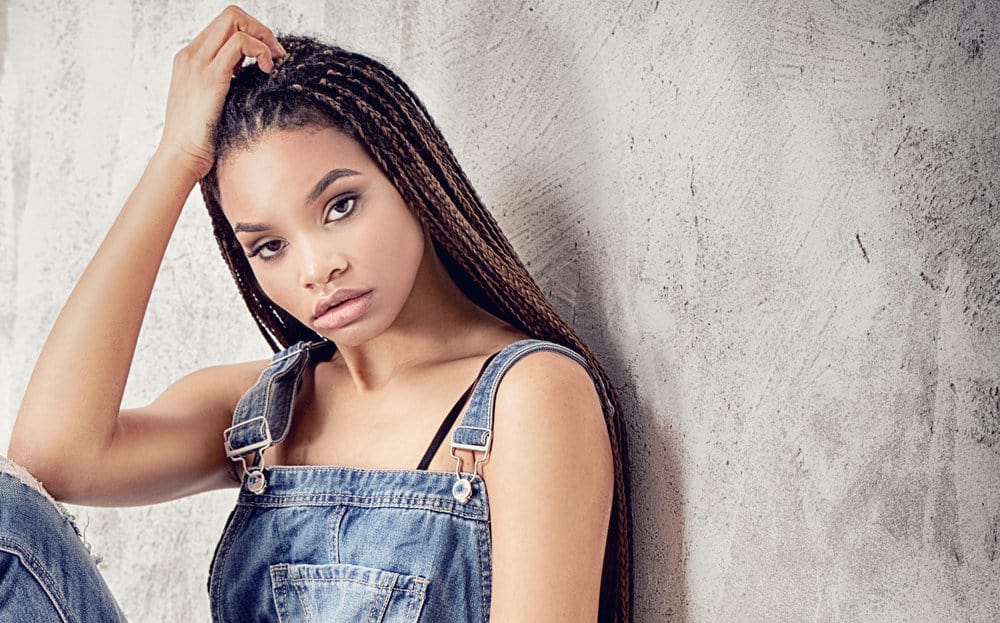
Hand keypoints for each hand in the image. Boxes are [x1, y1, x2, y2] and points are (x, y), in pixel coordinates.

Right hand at [159, 5, 285, 179]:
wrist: (180, 156)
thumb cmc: (198, 137)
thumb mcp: (208, 101)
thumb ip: (221, 82)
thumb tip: (244, 77)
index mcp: (189, 58)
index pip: (224, 25)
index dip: (251, 33)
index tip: (267, 56)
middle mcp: (191, 55)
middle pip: (230, 15)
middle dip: (260, 29)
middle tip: (276, 54)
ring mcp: (198, 63)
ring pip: (235, 21)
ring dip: (264, 37)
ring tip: (273, 62)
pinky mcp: (211, 77)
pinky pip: (240, 44)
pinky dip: (260, 50)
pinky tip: (267, 69)